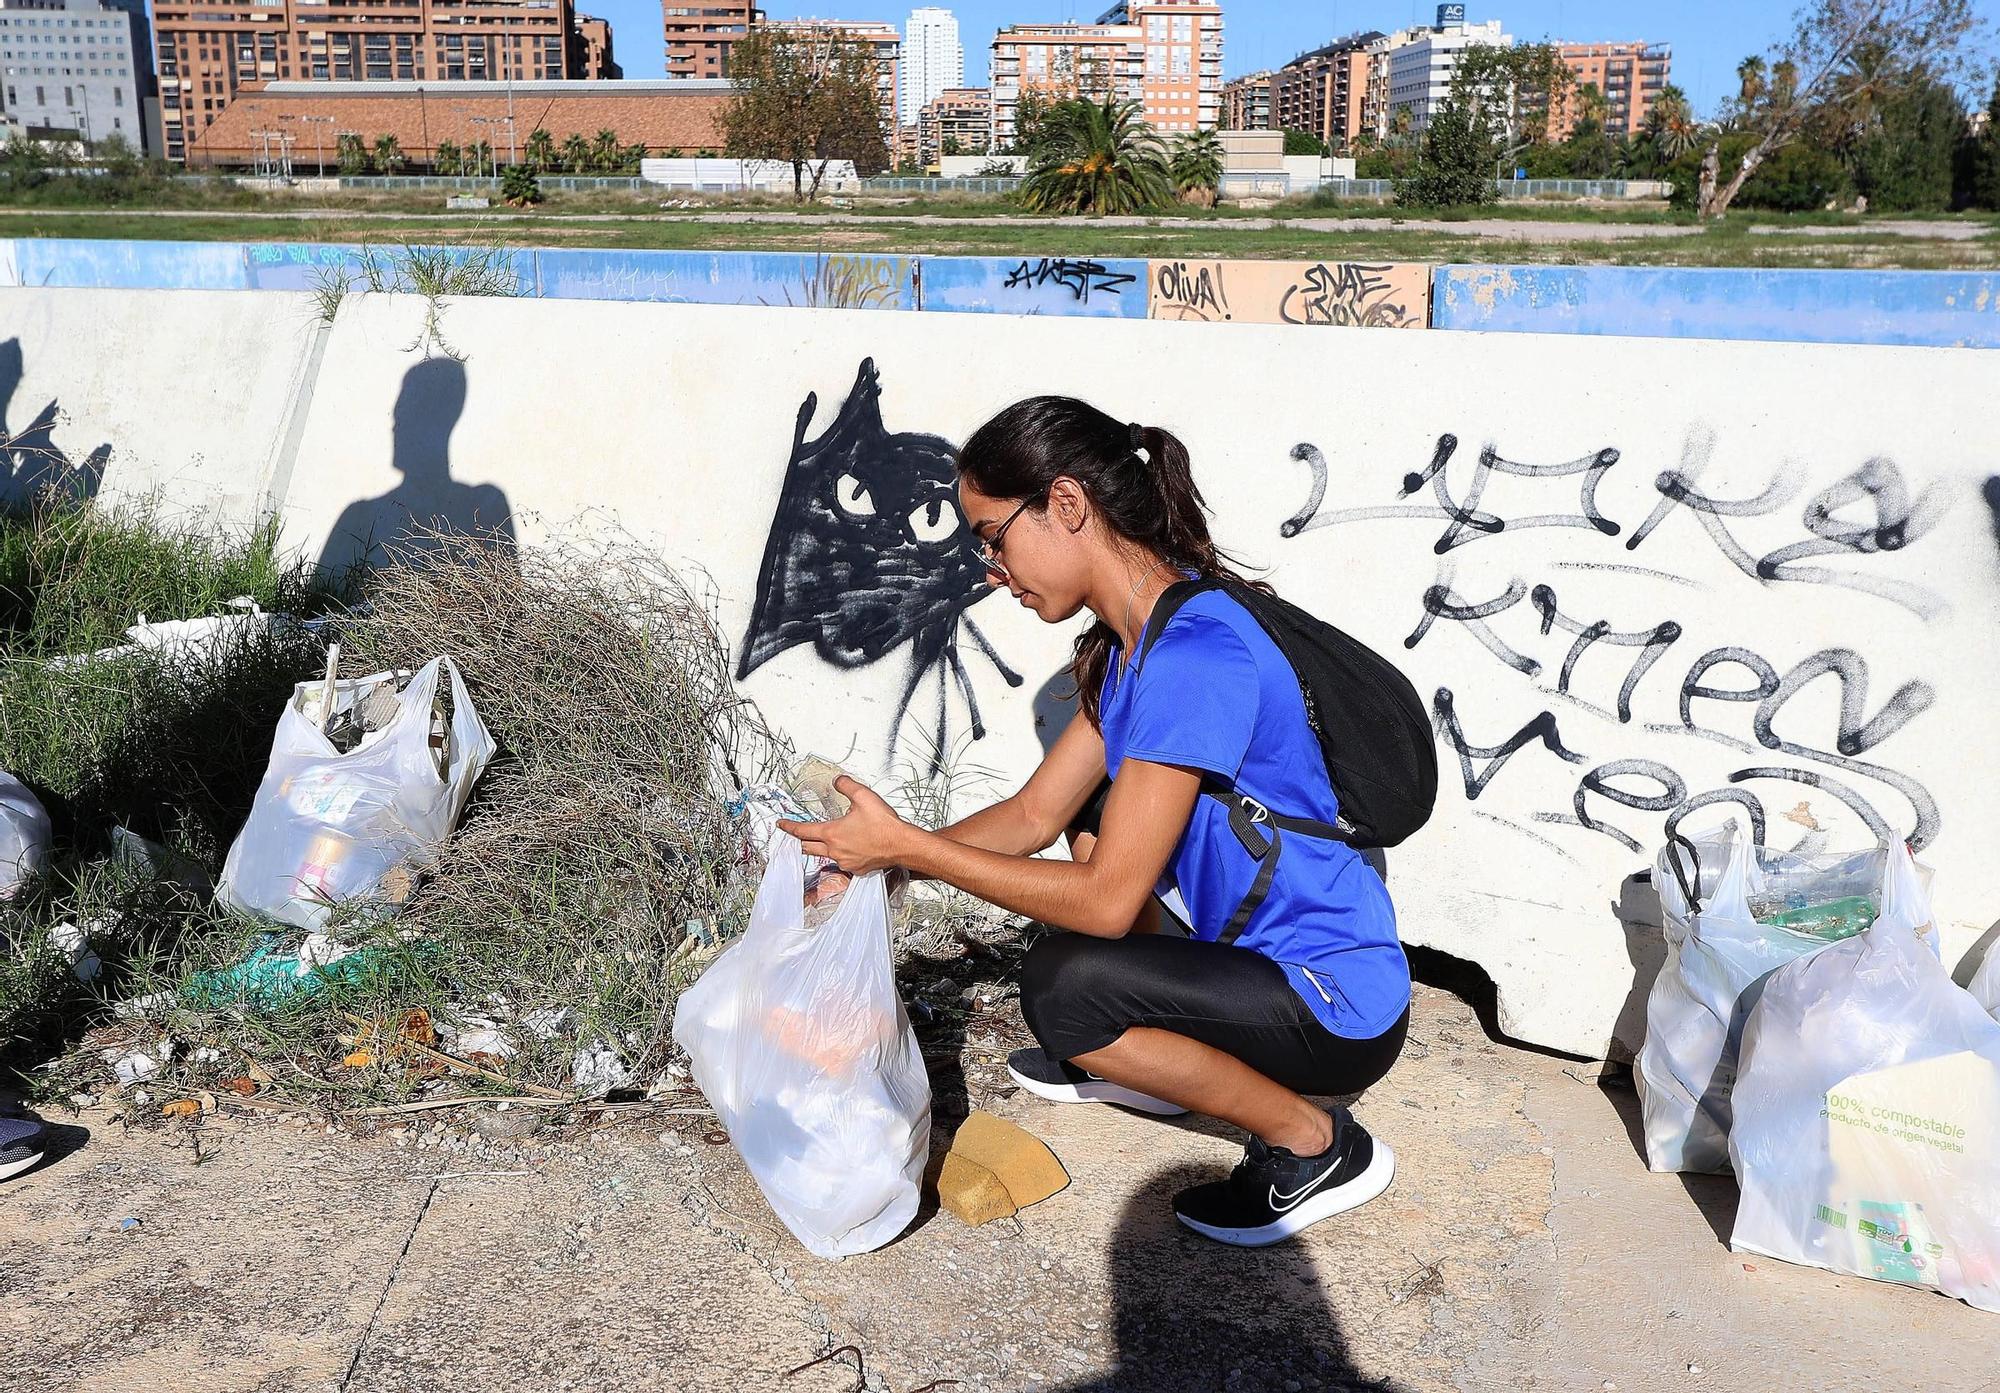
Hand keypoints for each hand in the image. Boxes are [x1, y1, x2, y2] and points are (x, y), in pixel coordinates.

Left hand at [776, 776, 917, 875]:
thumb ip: (846, 785)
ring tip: (826, 840)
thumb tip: (837, 781)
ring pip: (825, 856)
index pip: (803, 831)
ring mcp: (845, 862)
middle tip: (796, 836)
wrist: (902, 844)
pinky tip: (849, 848)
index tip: (781, 825)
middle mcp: (835, 850)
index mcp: (832, 833)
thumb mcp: (863, 796)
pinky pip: (843, 862)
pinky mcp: (857, 869)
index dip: (790, 827)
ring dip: (821, 848)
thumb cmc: (884, 824)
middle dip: (800, 841)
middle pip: (808, 848)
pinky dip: (841, 854)